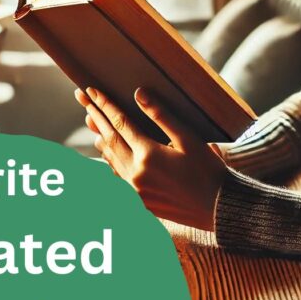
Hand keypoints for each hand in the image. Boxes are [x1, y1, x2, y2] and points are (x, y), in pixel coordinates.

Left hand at [74, 87, 226, 230]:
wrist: (218, 209)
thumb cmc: (208, 171)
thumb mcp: (188, 139)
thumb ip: (161, 116)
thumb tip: (139, 94)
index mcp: (148, 155)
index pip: (120, 123)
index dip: (105, 105)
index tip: (91, 90)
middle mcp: (136, 173)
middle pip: (109, 139)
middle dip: (95, 116)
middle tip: (82, 99)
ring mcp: (135, 190)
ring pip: (110, 159)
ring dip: (101, 138)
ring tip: (92, 121)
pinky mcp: (139, 201)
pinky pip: (117, 176)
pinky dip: (110, 160)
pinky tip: (109, 152)